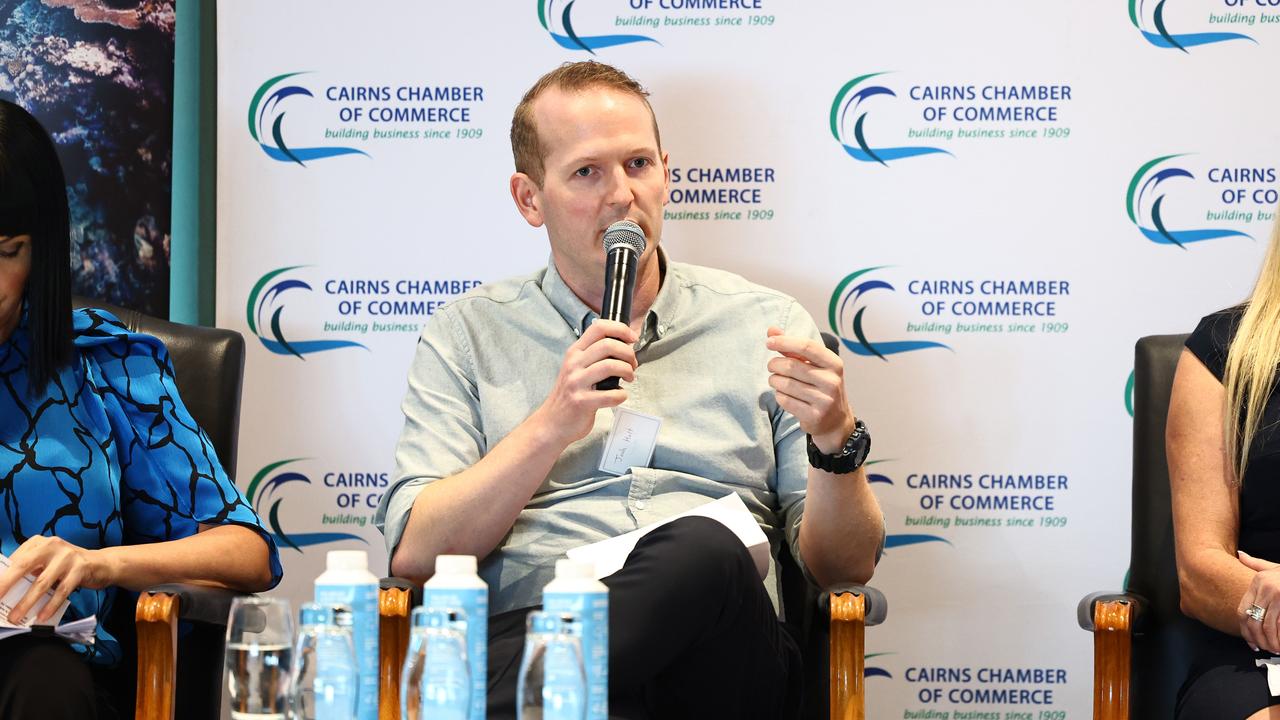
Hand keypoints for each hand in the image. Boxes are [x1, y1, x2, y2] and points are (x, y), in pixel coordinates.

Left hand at [0, 535, 114, 624]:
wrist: (101, 564)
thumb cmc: (67, 566)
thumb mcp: (46, 562)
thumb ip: (29, 571)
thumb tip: (5, 591)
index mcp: (38, 543)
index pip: (14, 560)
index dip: (1, 577)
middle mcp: (52, 546)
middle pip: (24, 565)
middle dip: (6, 585)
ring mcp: (67, 557)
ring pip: (42, 582)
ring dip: (26, 602)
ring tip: (15, 617)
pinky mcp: (80, 569)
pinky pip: (62, 591)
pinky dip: (50, 605)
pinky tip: (42, 616)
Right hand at [533, 319, 637, 446]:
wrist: (551, 422)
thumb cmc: (569, 395)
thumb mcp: (576, 368)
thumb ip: (594, 356)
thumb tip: (623, 346)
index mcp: (575, 353)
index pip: (599, 328)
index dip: (620, 329)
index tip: (632, 338)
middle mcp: (574, 364)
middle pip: (608, 345)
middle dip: (628, 353)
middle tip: (633, 364)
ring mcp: (577, 383)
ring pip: (610, 366)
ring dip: (627, 371)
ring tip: (629, 378)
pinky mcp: (582, 402)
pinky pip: (611, 394)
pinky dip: (621, 395)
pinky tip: (619, 396)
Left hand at [766, 327, 856, 453]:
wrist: (835, 420)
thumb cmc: (819, 386)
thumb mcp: (812, 365)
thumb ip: (792, 347)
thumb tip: (771, 330)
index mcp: (834, 363)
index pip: (807, 346)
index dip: (785, 342)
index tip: (769, 342)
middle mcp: (832, 381)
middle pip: (791, 366)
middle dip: (775, 364)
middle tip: (772, 366)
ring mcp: (824, 400)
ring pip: (785, 384)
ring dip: (775, 380)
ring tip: (776, 380)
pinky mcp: (814, 416)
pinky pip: (785, 400)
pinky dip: (779, 395)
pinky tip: (784, 394)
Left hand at [1238, 550, 1279, 651]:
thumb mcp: (1273, 567)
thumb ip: (1256, 564)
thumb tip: (1240, 555)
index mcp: (1258, 582)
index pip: (1242, 610)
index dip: (1244, 629)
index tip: (1250, 641)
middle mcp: (1266, 588)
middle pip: (1252, 620)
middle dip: (1257, 638)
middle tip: (1263, 648)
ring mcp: (1278, 596)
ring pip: (1267, 626)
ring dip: (1270, 641)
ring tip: (1274, 649)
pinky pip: (1279, 625)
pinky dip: (1278, 638)